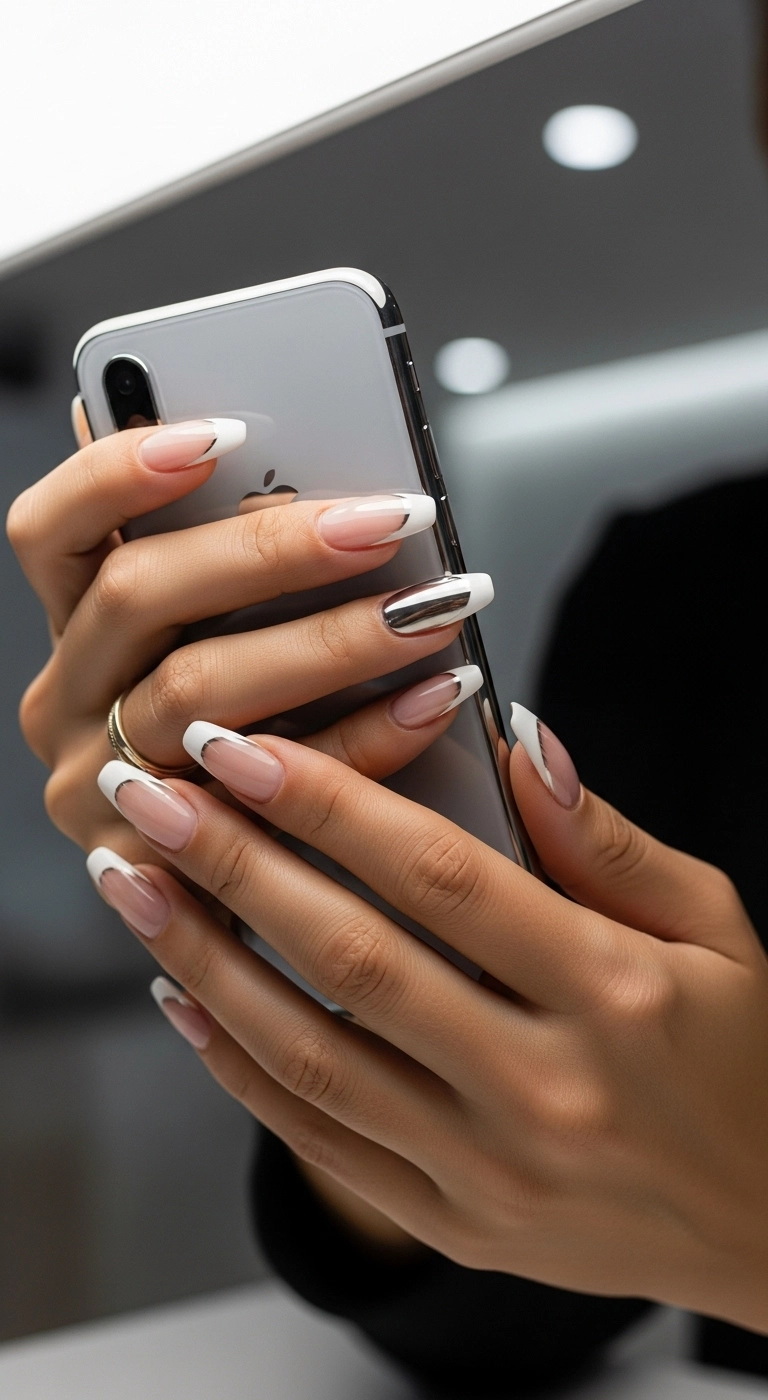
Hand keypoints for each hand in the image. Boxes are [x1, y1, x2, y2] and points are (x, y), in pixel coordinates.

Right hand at [7, 418, 485, 869]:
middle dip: (271, 549)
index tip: (222, 433)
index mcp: (79, 627)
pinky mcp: (157, 864)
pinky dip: (361, 740)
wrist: (270, 888)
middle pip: (137, 595)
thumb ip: (243, 567)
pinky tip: (433, 699)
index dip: (120, 472)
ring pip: (198, 692)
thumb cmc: (260, 728)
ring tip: (431, 607)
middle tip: (385, 520)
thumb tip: (323, 479)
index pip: (54, 530)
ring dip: (331, 641)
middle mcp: (69, 701)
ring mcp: (102, 787)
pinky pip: (262, 789)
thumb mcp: (230, 641)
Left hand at [89, 708, 767, 1333]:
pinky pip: (324, 1144)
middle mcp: (546, 1087)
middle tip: (148, 793)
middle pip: (357, 959)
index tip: (244, 749)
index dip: (332, 804)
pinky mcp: (459, 1225)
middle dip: (234, 866)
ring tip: (134, 884)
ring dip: (206, 961)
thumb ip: (609, 838)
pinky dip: (241, 1069)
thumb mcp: (715, 928)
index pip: (444, 879)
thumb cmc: (743, 1059)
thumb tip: (519, 741)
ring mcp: (493, 1171)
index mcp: (615, 992)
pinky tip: (184, 998)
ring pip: (315, 1056)